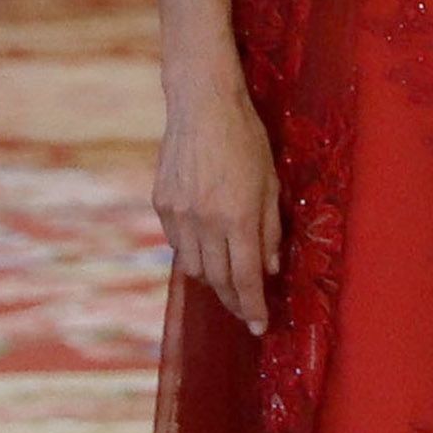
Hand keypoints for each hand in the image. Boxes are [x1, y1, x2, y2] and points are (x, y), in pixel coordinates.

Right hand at [154, 80, 282, 333]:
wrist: (202, 105)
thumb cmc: (246, 139)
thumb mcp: (270, 183)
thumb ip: (270, 229)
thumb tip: (269, 269)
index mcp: (238, 217)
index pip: (246, 277)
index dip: (253, 306)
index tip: (259, 326)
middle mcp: (205, 222)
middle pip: (218, 279)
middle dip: (234, 301)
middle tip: (245, 312)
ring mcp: (179, 214)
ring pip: (193, 268)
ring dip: (212, 281)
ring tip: (227, 283)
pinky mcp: (161, 204)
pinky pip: (177, 244)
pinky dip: (193, 255)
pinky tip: (205, 251)